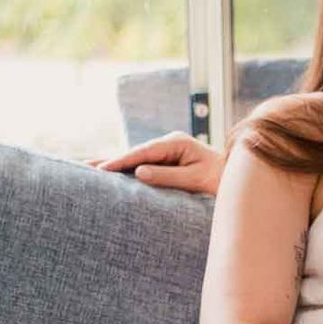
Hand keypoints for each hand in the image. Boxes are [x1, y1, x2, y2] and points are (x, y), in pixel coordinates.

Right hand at [85, 131, 224, 194]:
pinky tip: (111, 174)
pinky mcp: (167, 161)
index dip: (121, 160)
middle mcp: (169, 144)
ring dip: (115, 165)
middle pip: (135, 153)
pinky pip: (143, 165)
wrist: (239, 179)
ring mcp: (167, 152)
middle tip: (84, 167)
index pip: (143, 152)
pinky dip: (126, 170)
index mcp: (176, 143)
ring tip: (89, 170)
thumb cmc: (220, 180)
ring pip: (136, 159)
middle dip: (111, 161)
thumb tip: (138, 172)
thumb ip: (168, 176)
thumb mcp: (195, 179)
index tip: (103, 169)